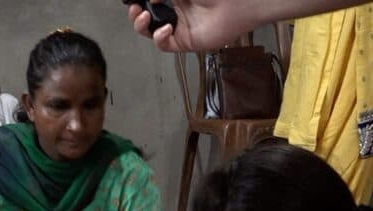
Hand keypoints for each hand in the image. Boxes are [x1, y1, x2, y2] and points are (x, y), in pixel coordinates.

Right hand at [127, 0, 256, 51]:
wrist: (238, 4)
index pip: (153, 2)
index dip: (141, 2)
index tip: (134, 0)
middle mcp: (178, 13)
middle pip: (148, 19)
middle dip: (136, 14)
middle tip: (135, 8)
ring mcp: (181, 28)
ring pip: (153, 33)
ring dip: (142, 26)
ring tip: (143, 17)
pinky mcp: (186, 42)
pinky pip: (165, 45)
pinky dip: (160, 38)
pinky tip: (165, 29)